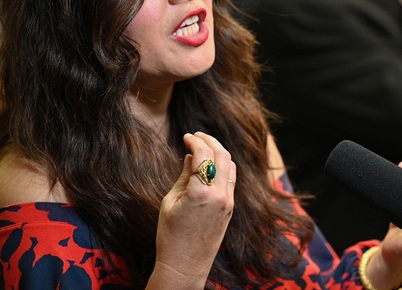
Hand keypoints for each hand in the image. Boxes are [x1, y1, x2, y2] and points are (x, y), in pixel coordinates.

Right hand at [148, 132, 235, 286]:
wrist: (185, 266)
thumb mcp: (170, 202)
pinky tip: (210, 164)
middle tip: (196, 135)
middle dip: (210, 141)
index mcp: (201, 193)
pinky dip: (223, 166)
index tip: (186, 136)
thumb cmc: (170, 236)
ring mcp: (228, 202)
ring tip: (204, 146)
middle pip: (223, 155)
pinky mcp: (230, 208)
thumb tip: (191, 156)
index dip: (195, 141)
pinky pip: (231, 179)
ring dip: (219, 152)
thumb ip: (183, 176)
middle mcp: (220, 195)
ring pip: (230, 166)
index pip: (204, 155)